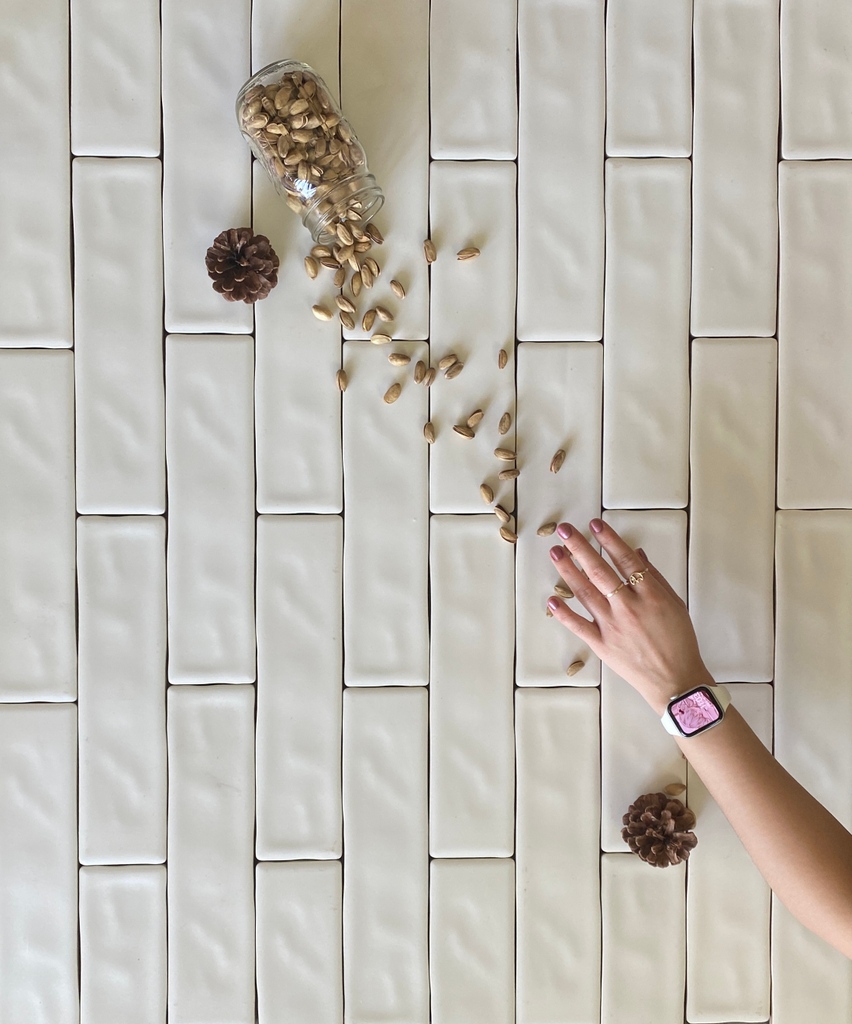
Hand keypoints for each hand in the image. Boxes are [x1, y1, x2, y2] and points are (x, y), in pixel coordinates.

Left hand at [547, 519, 713, 714]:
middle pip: (600, 571)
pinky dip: (563, 613)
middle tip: (564, 530)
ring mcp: (612, 626)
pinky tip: (551, 599)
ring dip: (568, 571)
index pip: (625, 560)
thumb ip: (655, 577)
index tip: (594, 524)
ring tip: (555, 553)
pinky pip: (579, 626)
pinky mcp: (602, 645)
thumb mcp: (675, 604)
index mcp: (650, 594)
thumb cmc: (679, 641)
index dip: (609, 540)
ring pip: (585, 593)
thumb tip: (637, 553)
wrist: (676, 681)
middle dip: (580, 547)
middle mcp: (628, 607)